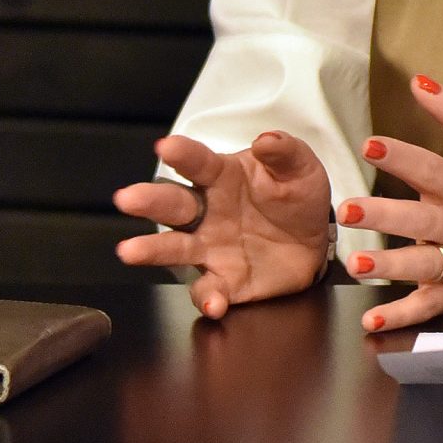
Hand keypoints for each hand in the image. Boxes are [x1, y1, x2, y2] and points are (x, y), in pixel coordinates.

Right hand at [112, 130, 331, 318]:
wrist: (314, 239)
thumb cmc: (296, 196)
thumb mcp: (300, 168)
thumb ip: (284, 152)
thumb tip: (267, 140)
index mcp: (222, 178)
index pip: (199, 163)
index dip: (184, 154)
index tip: (166, 146)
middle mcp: (206, 213)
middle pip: (173, 205)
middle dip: (150, 201)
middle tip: (128, 198)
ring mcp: (210, 249)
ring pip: (175, 249)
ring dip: (153, 250)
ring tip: (130, 251)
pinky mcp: (223, 281)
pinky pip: (208, 291)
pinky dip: (208, 298)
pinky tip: (213, 302)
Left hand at [341, 75, 442, 332]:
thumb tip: (420, 83)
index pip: (430, 167)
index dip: (401, 156)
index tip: (371, 145)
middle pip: (417, 219)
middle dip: (382, 215)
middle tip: (349, 209)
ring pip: (419, 266)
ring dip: (387, 265)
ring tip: (357, 262)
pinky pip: (426, 308)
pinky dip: (400, 317)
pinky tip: (373, 320)